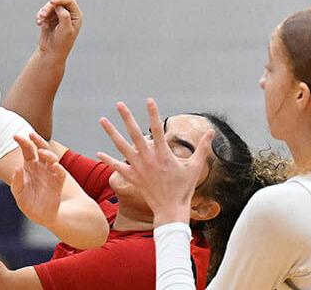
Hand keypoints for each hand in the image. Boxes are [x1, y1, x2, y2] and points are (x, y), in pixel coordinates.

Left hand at [10, 133, 66, 226]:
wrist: (41, 216)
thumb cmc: (28, 203)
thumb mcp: (18, 193)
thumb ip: (17, 182)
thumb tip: (17, 168)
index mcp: (29, 166)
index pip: (27, 150)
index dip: (23, 142)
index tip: (16, 136)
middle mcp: (41, 167)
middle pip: (41, 149)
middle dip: (37, 140)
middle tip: (31, 134)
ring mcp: (50, 173)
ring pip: (52, 158)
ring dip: (47, 154)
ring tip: (41, 152)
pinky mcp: (58, 182)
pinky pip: (60, 172)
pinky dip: (58, 168)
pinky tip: (54, 166)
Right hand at [35, 0, 82, 61]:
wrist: (51, 53)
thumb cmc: (62, 43)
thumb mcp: (66, 30)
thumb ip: (64, 16)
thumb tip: (58, 6)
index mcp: (76, 16)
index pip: (69, 1)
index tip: (51, 2)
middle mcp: (68, 14)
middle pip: (58, 2)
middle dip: (49, 7)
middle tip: (42, 15)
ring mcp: (58, 16)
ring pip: (49, 7)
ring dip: (43, 12)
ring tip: (40, 20)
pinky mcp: (50, 19)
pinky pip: (43, 12)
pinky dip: (40, 16)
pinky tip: (39, 23)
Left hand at [95, 99, 213, 226]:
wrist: (171, 209)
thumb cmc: (184, 188)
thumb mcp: (196, 167)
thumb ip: (203, 148)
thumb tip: (212, 132)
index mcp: (163, 154)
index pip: (157, 128)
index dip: (153, 113)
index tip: (149, 100)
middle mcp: (147, 158)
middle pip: (134, 133)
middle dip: (126, 117)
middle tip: (118, 104)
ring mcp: (138, 167)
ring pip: (121, 146)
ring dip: (111, 132)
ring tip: (102, 120)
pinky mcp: (132, 177)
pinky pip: (117, 167)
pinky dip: (108, 160)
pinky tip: (98, 153)